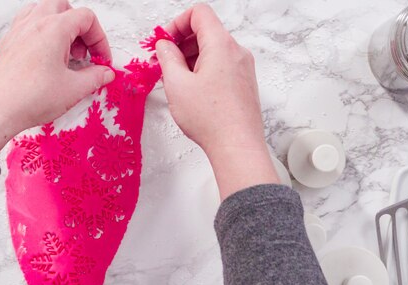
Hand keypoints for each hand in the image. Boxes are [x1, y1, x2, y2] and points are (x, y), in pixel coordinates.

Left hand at [0, 0, 114, 153]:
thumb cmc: (27, 98)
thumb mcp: (73, 90)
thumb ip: (95, 78)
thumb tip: (105, 73)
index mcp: (54, 28)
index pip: (86, 18)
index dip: (99, 39)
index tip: (100, 59)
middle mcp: (34, 23)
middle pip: (64, 8)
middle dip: (79, 28)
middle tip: (83, 52)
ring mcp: (18, 31)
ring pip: (43, 11)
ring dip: (59, 27)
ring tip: (64, 53)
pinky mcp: (7, 43)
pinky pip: (27, 25)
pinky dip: (41, 34)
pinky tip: (45, 58)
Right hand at [156, 4, 278, 199]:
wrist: (237, 147)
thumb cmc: (212, 120)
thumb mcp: (177, 84)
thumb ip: (167, 58)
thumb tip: (165, 46)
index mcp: (221, 45)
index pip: (199, 13)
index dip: (176, 23)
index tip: (163, 42)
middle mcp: (237, 53)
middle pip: (206, 31)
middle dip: (181, 42)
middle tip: (163, 61)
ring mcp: (243, 69)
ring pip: (213, 50)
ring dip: (191, 58)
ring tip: (175, 80)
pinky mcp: (244, 84)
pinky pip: (221, 66)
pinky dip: (204, 70)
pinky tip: (191, 91)